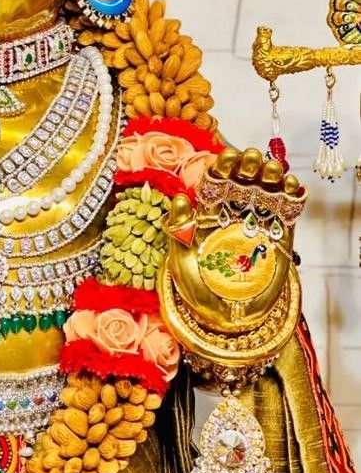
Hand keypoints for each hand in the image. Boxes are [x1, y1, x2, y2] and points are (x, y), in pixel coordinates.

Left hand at [164, 145, 304, 335]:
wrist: (227, 317)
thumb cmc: (198, 285)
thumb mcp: (181, 256)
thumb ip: (180, 228)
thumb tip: (179, 198)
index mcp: (209, 212)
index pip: (215, 182)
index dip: (222, 167)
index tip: (229, 155)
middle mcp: (234, 212)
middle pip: (242, 182)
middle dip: (248, 167)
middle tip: (253, 156)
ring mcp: (257, 223)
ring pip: (265, 193)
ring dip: (271, 177)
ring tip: (273, 167)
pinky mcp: (278, 238)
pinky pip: (285, 213)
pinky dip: (291, 198)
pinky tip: (293, 186)